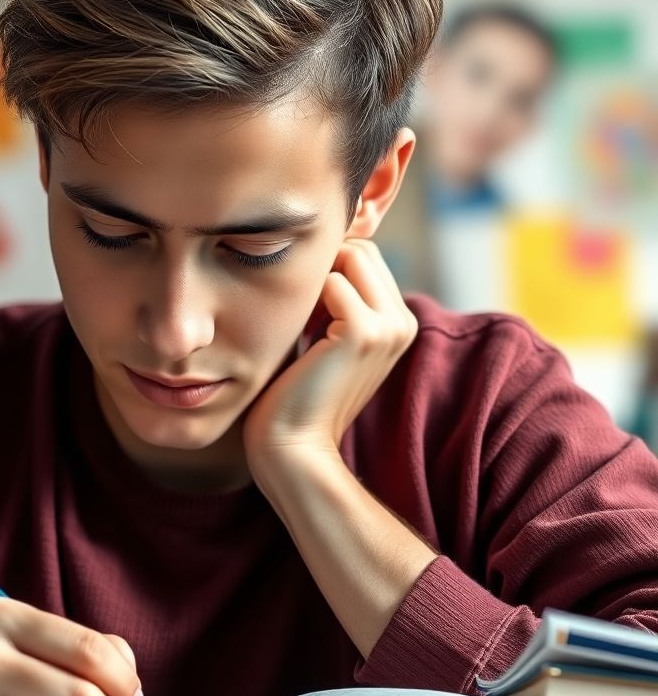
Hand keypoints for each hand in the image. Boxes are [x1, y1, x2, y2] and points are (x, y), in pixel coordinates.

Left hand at [243, 238, 416, 476]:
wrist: (292, 447)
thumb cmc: (295, 394)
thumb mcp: (323, 337)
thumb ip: (333, 299)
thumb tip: (321, 249)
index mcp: (398, 322)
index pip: (365, 256)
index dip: (326, 270)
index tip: (305, 315)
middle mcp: (403, 322)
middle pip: (361, 248)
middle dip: (323, 268)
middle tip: (300, 319)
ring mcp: (389, 326)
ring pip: (351, 255)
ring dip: (314, 283)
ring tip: (301, 329)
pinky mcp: (364, 331)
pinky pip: (330, 281)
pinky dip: (304, 301)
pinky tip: (300, 339)